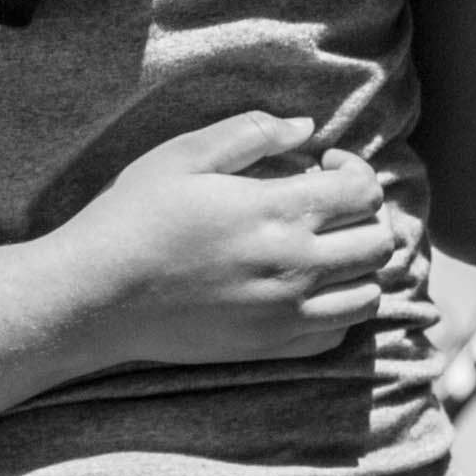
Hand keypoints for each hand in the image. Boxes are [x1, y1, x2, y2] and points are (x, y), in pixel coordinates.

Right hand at [43, 114, 397, 372]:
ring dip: (358, 264)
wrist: (97, 296)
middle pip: (378, 242)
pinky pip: (338, 334)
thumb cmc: (134, 216)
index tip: (324, 166)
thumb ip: (250, 132)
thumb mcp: (183, 155)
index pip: (364, 193)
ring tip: (323, 247)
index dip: (356, 171)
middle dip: (365, 215)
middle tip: (328, 204)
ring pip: (369, 293)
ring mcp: (287, 315)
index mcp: (277, 211)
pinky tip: (308, 288)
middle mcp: (295, 267)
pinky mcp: (271, 348)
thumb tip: (305, 127)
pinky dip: (340, 309)